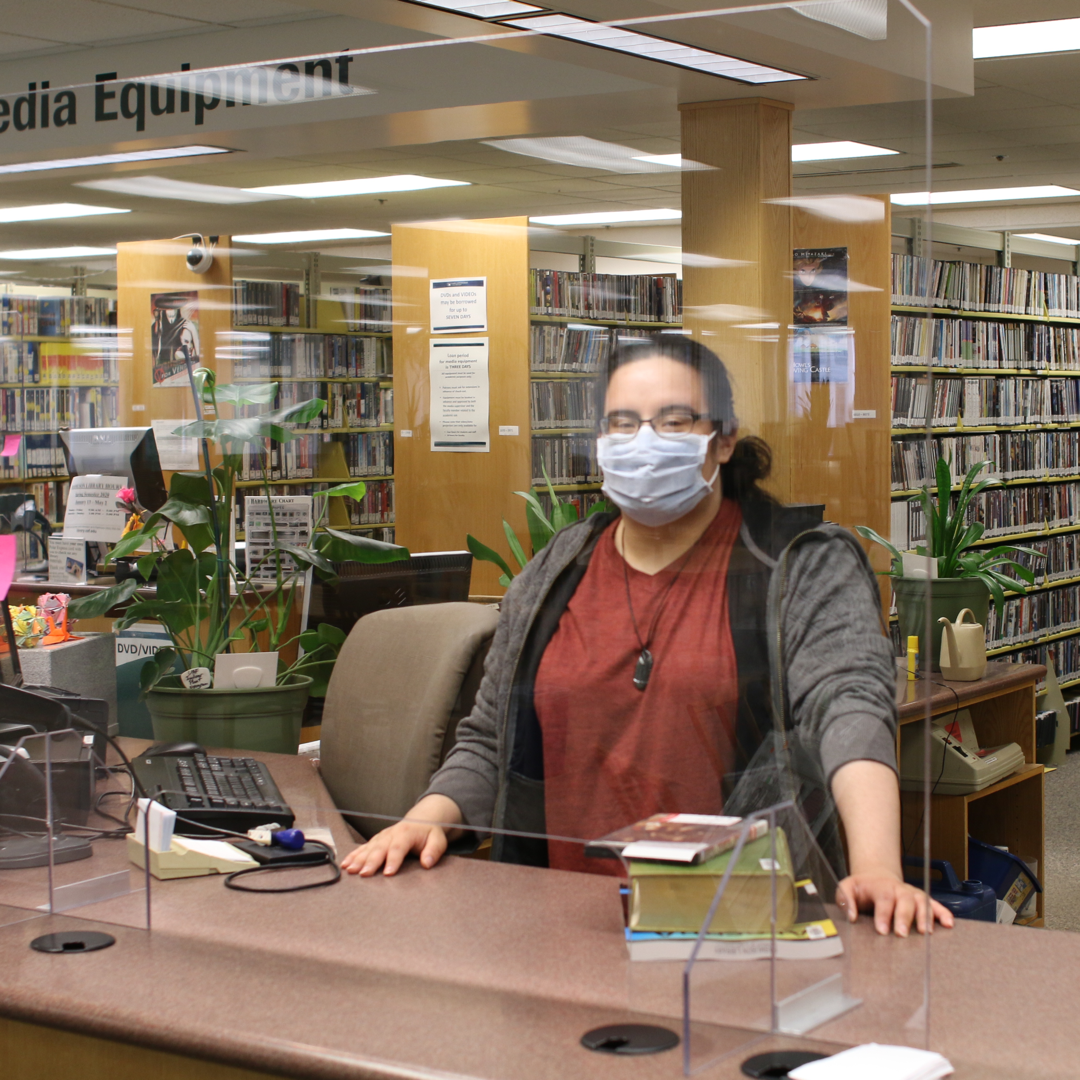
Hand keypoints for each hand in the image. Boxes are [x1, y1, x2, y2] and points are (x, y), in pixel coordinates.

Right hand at [341, 794, 461, 877]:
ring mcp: (382, 837)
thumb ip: (433, 851)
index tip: (388, 873)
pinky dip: (353, 855)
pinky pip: (362, 847)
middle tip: (364, 874)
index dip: (393, 860)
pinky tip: (346, 864)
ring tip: (350, 870)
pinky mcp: (376, 841)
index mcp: (406, 832)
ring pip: (368, 848)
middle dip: (371, 861)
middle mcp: (391, 834)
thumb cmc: (429, 833)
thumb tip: (427, 863)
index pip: (398, 847)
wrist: (421, 820)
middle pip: (380, 848)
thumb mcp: (438, 840)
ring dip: (358, 859)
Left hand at [837, 869, 954, 935]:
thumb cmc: (861, 887)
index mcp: (881, 886)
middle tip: (902, 934)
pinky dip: (943, 913)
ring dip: (925, 916)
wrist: (876, 877)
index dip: (884, 914)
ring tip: (925, 933)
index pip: (883, 898)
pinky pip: (935, 904)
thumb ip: (845, 899)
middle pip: (905, 900)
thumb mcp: (847, 887)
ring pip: (922, 902)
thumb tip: (851, 916)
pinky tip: (949, 924)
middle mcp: (899, 889)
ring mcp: (912, 893)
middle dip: (904, 917)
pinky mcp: (922, 899)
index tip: (882, 931)